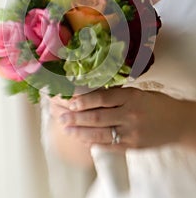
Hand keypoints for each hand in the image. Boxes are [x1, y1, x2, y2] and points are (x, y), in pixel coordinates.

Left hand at [59, 87, 187, 149]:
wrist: (178, 122)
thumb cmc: (156, 103)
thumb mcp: (138, 93)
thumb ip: (117, 95)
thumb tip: (91, 94)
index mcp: (131, 97)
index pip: (102, 98)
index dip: (84, 101)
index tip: (70, 102)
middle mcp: (130, 114)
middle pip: (97, 116)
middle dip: (76, 118)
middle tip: (62, 118)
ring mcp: (131, 132)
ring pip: (100, 133)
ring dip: (81, 132)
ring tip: (67, 129)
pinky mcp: (133, 146)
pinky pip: (109, 145)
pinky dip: (94, 143)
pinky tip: (83, 140)